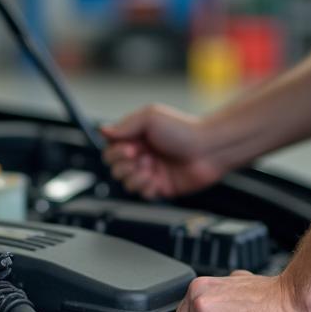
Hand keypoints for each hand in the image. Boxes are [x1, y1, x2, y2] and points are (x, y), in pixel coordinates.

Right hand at [101, 105, 224, 198]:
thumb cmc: (184, 129)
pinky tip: (154, 179)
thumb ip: (125, 125)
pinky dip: (144, 187)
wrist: (207, 149)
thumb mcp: (150, 117)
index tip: (128, 147)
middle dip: (124, 164)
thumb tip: (103, 130)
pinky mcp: (160, 187)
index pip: (111, 148)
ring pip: (126, 182)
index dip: (115, 151)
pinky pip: (142, 194)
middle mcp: (142, 154)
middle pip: (115, 167)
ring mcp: (151, 172)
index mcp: (137, 137)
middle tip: (140, 156)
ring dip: (134, 176)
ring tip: (149, 168)